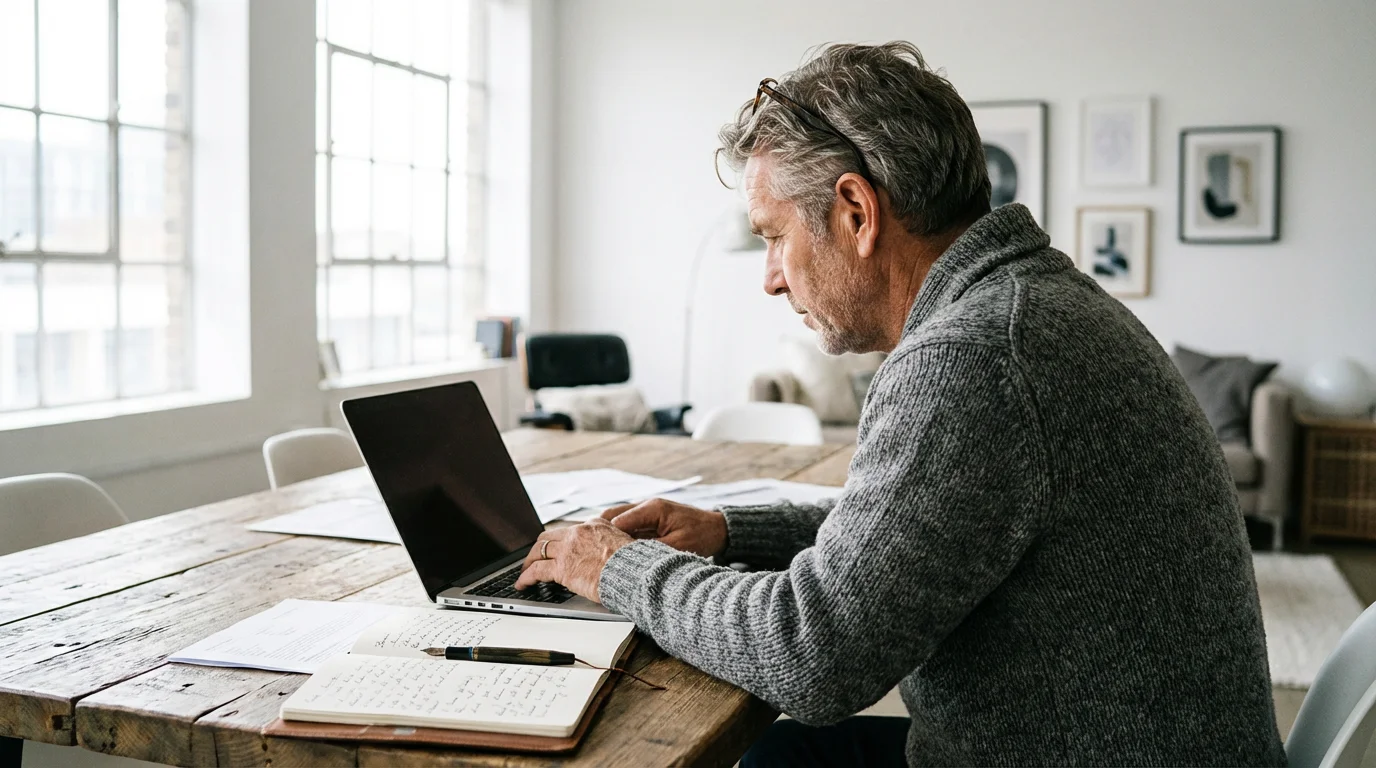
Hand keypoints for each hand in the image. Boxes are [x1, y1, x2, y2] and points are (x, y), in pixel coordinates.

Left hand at [515, 519, 634, 602]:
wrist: (634, 572)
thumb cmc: (635, 564)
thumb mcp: (626, 545)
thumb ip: (612, 545)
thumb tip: (611, 555)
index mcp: (595, 525)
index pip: (571, 530)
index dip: (561, 541)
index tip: (557, 548)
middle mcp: (579, 532)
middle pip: (549, 537)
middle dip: (539, 548)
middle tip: (535, 558)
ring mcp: (568, 549)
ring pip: (538, 551)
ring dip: (529, 562)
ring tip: (525, 572)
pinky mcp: (562, 567)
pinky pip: (536, 570)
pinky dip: (526, 577)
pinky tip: (522, 584)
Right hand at [600, 498, 727, 557]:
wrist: (718, 529)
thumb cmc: (702, 536)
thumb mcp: (678, 546)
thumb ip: (651, 550)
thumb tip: (628, 559)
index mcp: (653, 508)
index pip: (618, 521)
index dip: (605, 538)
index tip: (595, 553)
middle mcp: (646, 506)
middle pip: (611, 517)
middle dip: (599, 534)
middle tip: (588, 552)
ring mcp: (645, 511)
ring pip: (616, 520)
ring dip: (607, 535)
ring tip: (595, 552)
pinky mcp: (647, 519)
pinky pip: (626, 526)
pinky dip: (617, 537)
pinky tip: (611, 551)